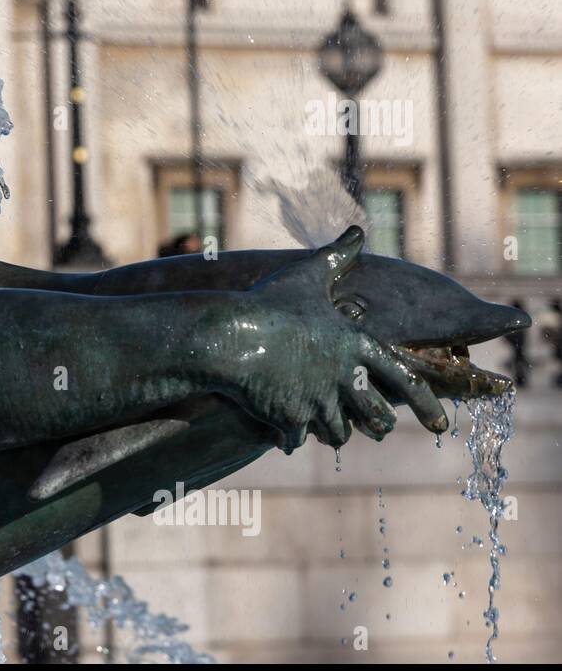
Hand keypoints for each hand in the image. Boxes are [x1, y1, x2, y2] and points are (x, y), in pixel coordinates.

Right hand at [219, 226, 447, 450]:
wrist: (229, 336)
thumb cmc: (268, 303)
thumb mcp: (306, 276)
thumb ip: (337, 256)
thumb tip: (357, 230)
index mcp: (356, 345)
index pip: (407, 380)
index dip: (428, 406)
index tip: (441, 426)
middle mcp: (346, 378)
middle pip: (377, 417)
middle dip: (378, 425)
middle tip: (378, 428)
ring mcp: (319, 403)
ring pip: (338, 433)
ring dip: (334, 433)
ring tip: (328, 432)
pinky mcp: (291, 420)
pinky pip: (297, 440)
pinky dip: (291, 438)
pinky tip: (284, 435)